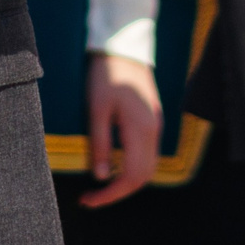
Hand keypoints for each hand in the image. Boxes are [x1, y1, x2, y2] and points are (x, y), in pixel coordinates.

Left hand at [79, 51, 159, 206]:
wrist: (124, 45)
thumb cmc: (107, 74)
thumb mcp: (96, 108)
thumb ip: (100, 144)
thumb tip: (100, 177)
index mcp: (141, 130)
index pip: (131, 177)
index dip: (110, 194)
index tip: (88, 200)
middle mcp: (154, 131)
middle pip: (143, 177)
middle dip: (118, 192)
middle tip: (91, 196)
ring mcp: (156, 124)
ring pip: (148, 167)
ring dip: (126, 180)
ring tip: (99, 183)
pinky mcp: (152, 119)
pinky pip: (147, 153)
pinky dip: (131, 166)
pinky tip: (112, 163)